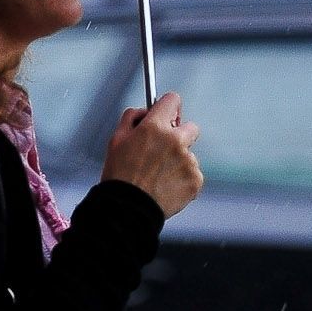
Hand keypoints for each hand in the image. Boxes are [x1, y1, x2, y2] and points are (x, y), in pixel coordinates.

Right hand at [103, 92, 202, 215]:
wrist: (128, 209)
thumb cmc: (120, 177)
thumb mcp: (116, 140)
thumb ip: (131, 119)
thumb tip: (144, 112)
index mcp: (155, 128)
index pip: (172, 100)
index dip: (168, 108)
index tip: (168, 113)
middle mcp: (175, 141)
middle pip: (190, 128)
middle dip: (179, 136)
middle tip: (163, 152)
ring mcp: (188, 161)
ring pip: (190, 154)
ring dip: (180, 161)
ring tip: (159, 176)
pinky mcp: (195, 180)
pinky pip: (194, 174)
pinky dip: (184, 179)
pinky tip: (167, 186)